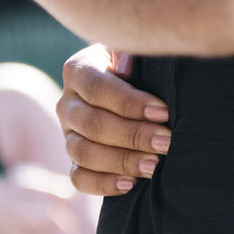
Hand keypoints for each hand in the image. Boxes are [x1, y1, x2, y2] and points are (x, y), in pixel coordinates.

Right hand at [58, 44, 166, 196]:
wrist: (135, 83)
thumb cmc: (141, 62)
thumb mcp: (137, 49)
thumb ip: (133, 51)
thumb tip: (127, 64)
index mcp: (79, 69)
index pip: (97, 88)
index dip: (130, 103)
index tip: (163, 112)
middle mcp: (67, 103)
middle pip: (92, 124)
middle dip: (133, 135)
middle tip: (166, 141)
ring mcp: (68, 133)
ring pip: (83, 153)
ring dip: (121, 161)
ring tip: (154, 165)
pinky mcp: (75, 159)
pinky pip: (79, 178)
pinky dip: (102, 184)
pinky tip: (130, 184)